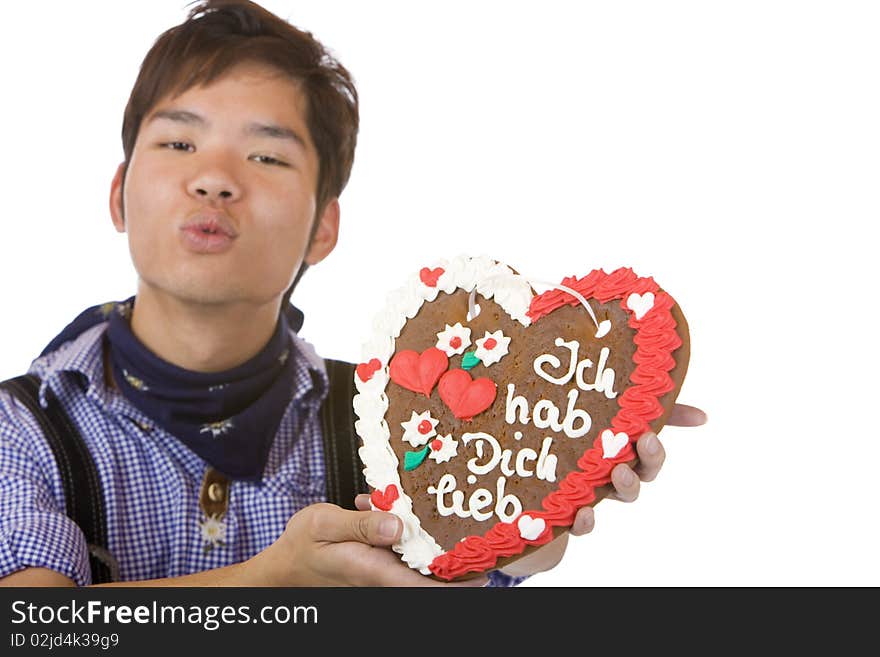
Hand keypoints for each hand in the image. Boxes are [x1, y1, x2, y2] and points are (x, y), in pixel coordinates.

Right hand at [258, 502, 487, 585]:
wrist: (284, 564)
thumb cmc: (302, 544)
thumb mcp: (324, 524)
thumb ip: (360, 523)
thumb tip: (397, 525)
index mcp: (373, 569)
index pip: (425, 584)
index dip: (457, 581)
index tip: (484, 571)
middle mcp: (382, 574)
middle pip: (430, 575)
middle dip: (457, 561)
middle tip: (486, 540)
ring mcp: (381, 569)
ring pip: (420, 561)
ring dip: (438, 545)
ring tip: (462, 523)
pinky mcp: (376, 561)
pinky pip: (402, 549)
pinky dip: (410, 532)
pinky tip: (399, 506)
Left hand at [570, 402, 707, 532]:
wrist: (538, 446)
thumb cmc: (587, 426)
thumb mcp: (621, 410)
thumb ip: (658, 411)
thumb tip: (702, 417)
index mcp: (624, 456)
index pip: (648, 461)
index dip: (653, 454)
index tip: (647, 437)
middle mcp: (610, 477)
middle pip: (634, 484)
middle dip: (637, 472)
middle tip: (629, 459)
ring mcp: (590, 492)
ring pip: (612, 499)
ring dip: (621, 489)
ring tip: (616, 474)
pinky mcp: (566, 508)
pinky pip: (580, 524)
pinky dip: (585, 523)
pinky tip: (583, 512)